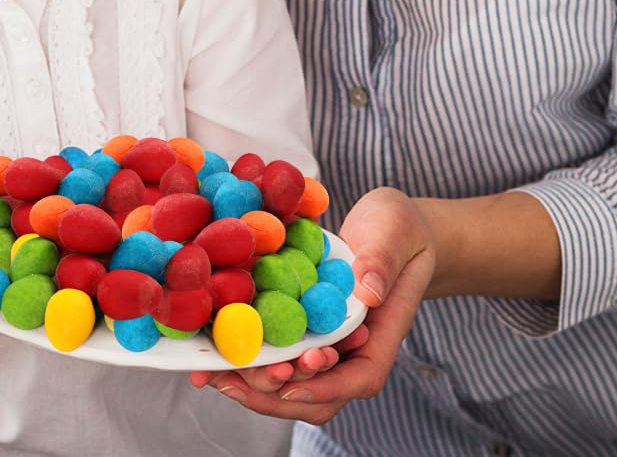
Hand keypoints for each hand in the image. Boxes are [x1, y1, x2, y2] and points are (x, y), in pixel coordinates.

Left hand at [190, 188, 435, 424]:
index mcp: (383, 332)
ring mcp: (328, 340)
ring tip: (217, 373)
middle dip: (278, 392)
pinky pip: (279, 350)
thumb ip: (382, 260)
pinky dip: (251, 356)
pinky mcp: (305, 325)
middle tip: (238, 376)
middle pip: (321, 392)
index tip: (292, 378)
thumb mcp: (395, 232)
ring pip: (295, 381)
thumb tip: (368, 290)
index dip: (326, 385)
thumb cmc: (400, 228)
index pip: (362, 376)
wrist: (390, 225)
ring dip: (257, 383)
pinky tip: (217, 351)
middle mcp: (354, 347)